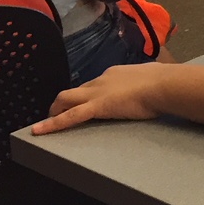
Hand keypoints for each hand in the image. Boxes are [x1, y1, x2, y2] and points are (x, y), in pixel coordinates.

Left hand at [30, 64, 169, 135]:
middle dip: (64, 102)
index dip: (87, 94)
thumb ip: (146, 79)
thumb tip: (153, 77)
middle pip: (76, 90)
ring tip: (45, 124)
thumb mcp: (152, 75)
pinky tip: (39, 131)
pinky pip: (70, 116)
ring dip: (55, 111)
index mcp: (115, 73)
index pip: (95, 84)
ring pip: (66, 98)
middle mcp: (102, 80)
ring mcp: (97, 92)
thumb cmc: (164, 81)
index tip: (87, 102)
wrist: (164, 85)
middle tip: (57, 114)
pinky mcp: (97, 106)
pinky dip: (52, 124)